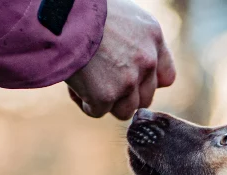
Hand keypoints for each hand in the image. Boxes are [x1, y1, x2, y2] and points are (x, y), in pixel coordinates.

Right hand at [65, 0, 175, 119]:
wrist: (60, 14)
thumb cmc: (84, 9)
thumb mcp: (122, 15)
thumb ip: (135, 40)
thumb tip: (130, 63)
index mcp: (153, 37)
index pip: (166, 77)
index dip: (147, 82)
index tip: (132, 79)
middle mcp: (146, 60)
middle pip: (145, 98)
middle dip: (125, 94)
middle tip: (102, 80)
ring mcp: (128, 81)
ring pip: (125, 110)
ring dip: (106, 102)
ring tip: (87, 82)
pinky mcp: (105, 96)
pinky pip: (97, 112)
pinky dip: (84, 102)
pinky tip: (74, 83)